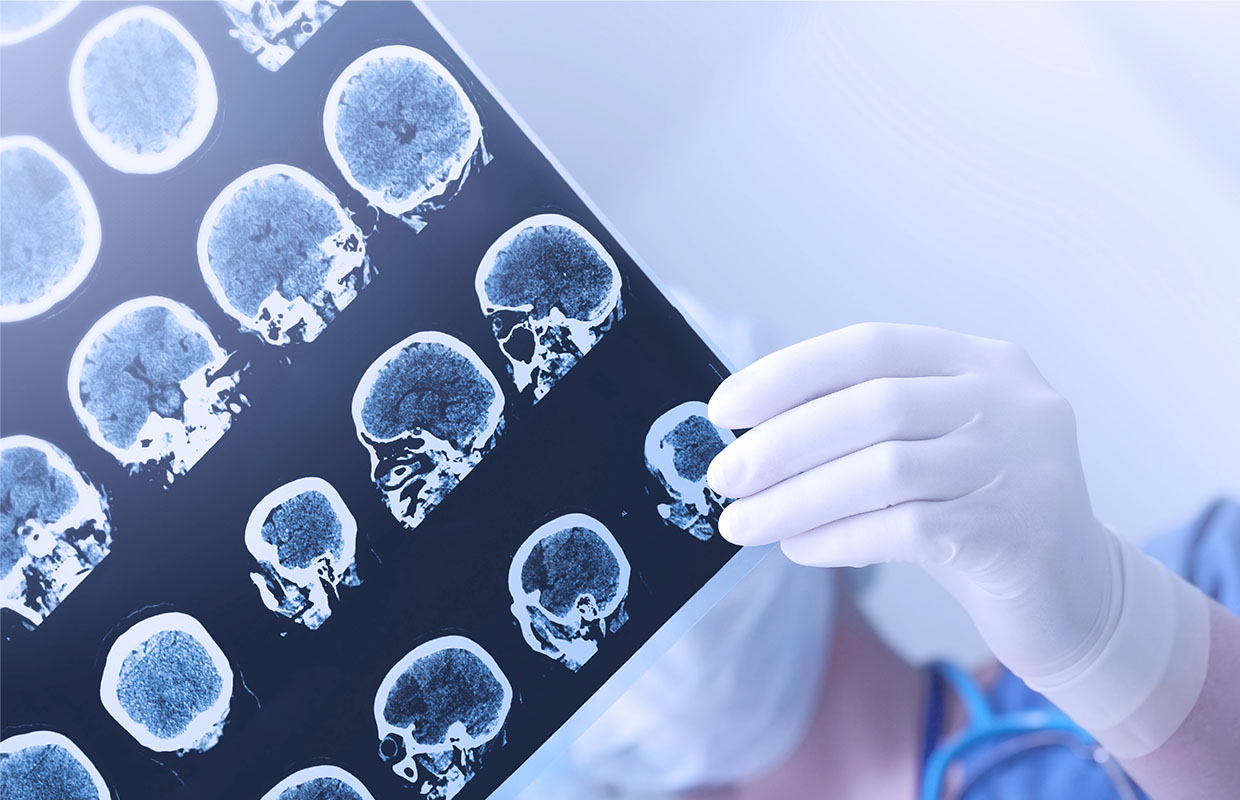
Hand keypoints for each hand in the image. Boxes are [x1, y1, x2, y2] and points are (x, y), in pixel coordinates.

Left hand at [706, 322, 1114, 681]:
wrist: (1077, 594)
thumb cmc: (979, 510)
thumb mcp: (933, 445)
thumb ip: (865, 424)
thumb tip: (751, 432)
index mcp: (982, 360)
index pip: (870, 346)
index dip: (789, 373)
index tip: (726, 409)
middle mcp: (1010, 400)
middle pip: (872, 406)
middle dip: (782, 443)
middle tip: (723, 476)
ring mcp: (1021, 465)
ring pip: (882, 472)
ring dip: (795, 499)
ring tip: (743, 523)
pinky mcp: (1016, 533)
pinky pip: (903, 529)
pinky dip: (836, 538)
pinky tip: (798, 548)